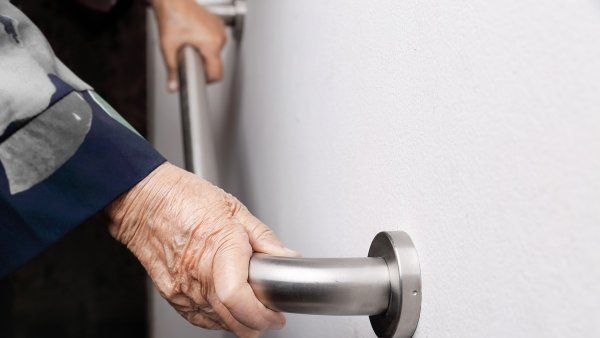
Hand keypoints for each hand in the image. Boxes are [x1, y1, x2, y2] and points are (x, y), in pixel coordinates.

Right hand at [107, 163, 297, 336]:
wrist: (143, 200)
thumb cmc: (183, 198)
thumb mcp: (233, 208)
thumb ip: (263, 238)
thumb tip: (287, 257)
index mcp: (219, 248)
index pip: (239, 299)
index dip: (262, 315)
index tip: (275, 314)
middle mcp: (198, 273)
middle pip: (232, 320)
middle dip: (257, 324)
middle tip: (270, 313)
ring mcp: (181, 288)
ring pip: (217, 323)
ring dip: (238, 321)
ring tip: (250, 304)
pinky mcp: (170, 294)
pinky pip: (198, 318)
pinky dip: (217, 318)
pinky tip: (226, 306)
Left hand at [151, 0, 226, 90]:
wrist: (173, 0)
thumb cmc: (172, 17)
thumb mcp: (168, 48)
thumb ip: (172, 70)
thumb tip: (173, 87)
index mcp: (212, 44)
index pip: (217, 74)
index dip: (206, 80)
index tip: (197, 78)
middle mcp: (220, 37)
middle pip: (215, 64)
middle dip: (202, 64)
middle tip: (187, 54)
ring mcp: (220, 30)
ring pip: (215, 53)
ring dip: (204, 54)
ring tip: (190, 43)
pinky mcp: (219, 25)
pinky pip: (215, 42)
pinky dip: (206, 44)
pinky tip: (194, 36)